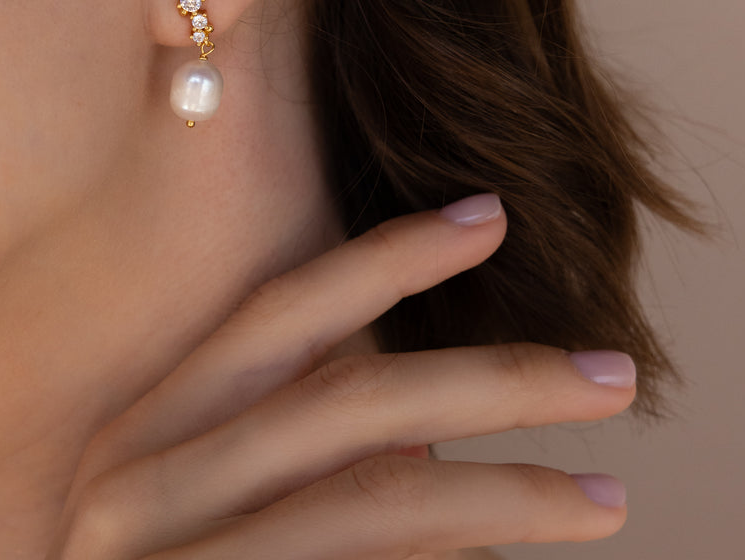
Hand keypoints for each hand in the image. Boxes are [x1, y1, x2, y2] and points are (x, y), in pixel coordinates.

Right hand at [48, 194, 633, 558]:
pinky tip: (510, 551)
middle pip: (344, 402)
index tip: (487, 218)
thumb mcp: (202, 508)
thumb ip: (291, 460)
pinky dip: (447, 554)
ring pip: (374, 498)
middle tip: (609, 374)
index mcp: (136, 433)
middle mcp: (135, 489)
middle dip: (490, 378)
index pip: (275, 316)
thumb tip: (419, 445)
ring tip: (606, 496)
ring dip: (507, 492)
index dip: (387, 259)